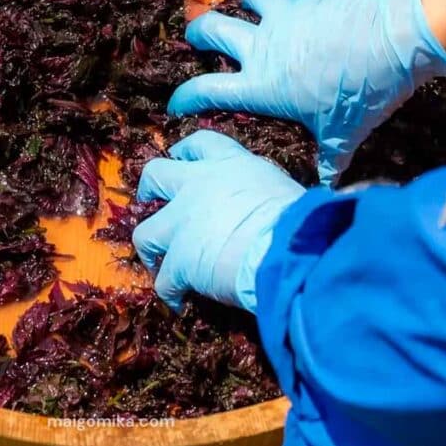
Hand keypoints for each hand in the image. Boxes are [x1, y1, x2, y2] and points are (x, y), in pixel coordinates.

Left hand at [132, 130, 304, 312]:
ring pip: (144, 233)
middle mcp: (197, 186)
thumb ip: (260, 192)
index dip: (184, 153)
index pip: (198, 144)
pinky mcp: (180, 261)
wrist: (290, 249)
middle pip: (155, 175)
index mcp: (229, 163)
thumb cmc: (300, 218)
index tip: (179, 159)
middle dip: (149, 190)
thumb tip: (266, 207)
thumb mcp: (280, 189)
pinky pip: (164, 281)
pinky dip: (170, 292)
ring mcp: (182, 223)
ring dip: (151, 249)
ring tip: (160, 264)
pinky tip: (180, 301)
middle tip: (153, 205)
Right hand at [167, 0, 445, 184]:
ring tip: (253, 6)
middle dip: (198, 32)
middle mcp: (264, 45)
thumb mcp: (344, 134)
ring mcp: (287, 15)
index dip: (185, 97)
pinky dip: (307, 2)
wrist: (394, 38)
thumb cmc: (361, 93)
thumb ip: (329, 159)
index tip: (176, 104)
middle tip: (196, 37)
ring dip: (250, 0)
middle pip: (212, 28)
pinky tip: (320, 10)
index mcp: (261, 84)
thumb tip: (327, 188)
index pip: (207, 90)